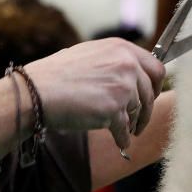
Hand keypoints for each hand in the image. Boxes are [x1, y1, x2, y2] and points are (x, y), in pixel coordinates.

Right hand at [23, 38, 164, 150]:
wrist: (36, 92)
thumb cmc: (56, 75)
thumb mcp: (89, 55)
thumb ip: (113, 61)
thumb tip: (131, 74)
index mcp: (121, 48)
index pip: (155, 67)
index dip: (155, 85)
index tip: (151, 95)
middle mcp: (126, 64)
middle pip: (151, 92)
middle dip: (147, 109)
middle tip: (141, 119)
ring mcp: (122, 86)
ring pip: (138, 111)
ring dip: (133, 124)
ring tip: (127, 131)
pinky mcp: (114, 109)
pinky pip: (125, 129)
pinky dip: (123, 139)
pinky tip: (120, 143)